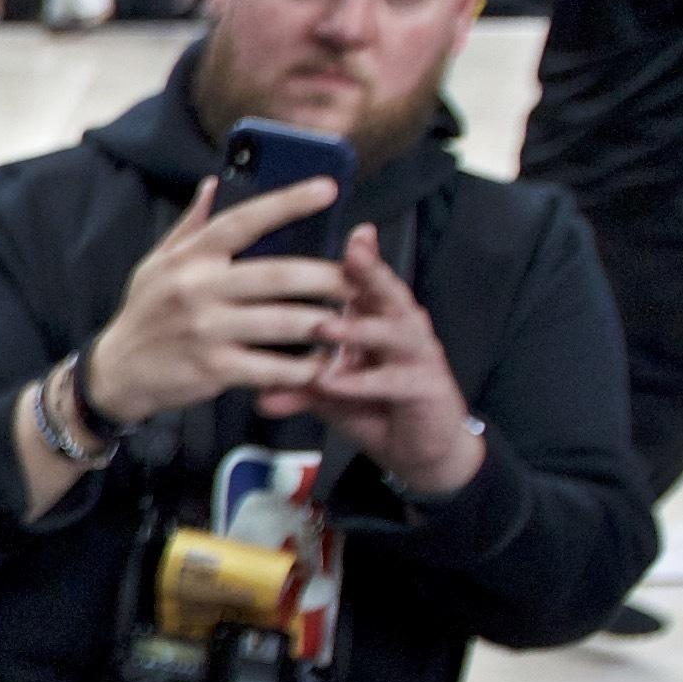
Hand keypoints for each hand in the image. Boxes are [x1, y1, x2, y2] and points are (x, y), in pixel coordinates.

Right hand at [77, 177, 345, 426]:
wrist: (115, 374)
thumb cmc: (144, 315)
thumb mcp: (155, 265)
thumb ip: (190, 226)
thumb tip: (214, 184)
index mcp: (190, 259)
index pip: (243, 221)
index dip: (288, 202)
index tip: (329, 188)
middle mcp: (197, 290)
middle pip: (277, 275)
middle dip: (326, 276)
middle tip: (357, 279)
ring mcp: (206, 331)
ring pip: (282, 322)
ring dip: (322, 322)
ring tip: (348, 320)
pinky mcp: (212, 369)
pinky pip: (270, 367)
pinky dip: (301, 368)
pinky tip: (319, 363)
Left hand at [262, 224, 485, 495]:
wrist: (420, 449)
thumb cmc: (373, 407)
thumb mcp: (329, 392)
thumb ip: (297, 385)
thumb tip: (256, 395)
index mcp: (380, 318)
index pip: (368, 281)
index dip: (359, 257)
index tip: (347, 232)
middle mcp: (404, 329)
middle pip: (389, 293)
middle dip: (370, 273)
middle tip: (349, 255)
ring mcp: (419, 356)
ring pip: (394, 333)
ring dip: (357, 329)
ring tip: (323, 326)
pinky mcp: (426, 389)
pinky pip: (392, 382)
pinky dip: (361, 382)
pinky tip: (332, 381)